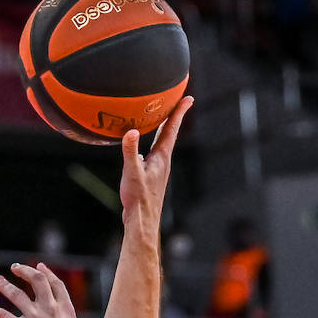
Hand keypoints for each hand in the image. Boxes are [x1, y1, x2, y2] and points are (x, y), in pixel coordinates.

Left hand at [0, 263, 119, 317]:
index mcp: (65, 309)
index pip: (56, 285)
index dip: (47, 274)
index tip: (40, 266)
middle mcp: (50, 309)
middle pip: (37, 281)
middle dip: (26, 272)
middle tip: (16, 268)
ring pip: (17, 295)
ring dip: (5, 286)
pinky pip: (3, 316)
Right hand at [119, 97, 193, 229]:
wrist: (142, 220)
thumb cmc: (138, 198)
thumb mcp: (131, 172)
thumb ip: (130, 151)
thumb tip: (129, 132)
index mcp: (161, 157)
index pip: (171, 129)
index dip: (179, 111)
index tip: (188, 97)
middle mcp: (163, 161)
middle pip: (170, 133)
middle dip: (174, 116)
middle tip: (180, 100)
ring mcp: (158, 169)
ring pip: (162, 143)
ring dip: (164, 129)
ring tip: (163, 118)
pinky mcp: (152, 176)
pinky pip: (154, 153)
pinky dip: (153, 143)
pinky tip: (142, 148)